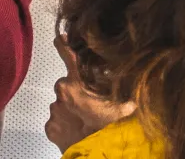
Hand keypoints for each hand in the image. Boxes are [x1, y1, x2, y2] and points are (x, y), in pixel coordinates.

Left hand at [45, 35, 135, 150]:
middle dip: (76, 92)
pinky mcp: (50, 128)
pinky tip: (77, 130)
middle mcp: (60, 94)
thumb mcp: (122, 107)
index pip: (67, 57)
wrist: (97, 154)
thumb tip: (134, 86)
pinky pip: (57, 122)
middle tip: (90, 105)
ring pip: (62, 105)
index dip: (63, 45)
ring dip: (71, 109)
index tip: (60, 38)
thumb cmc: (108, 129)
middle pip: (66, 86)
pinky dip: (65, 124)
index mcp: (75, 84)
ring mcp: (54, 112)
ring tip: (85, 122)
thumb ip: (124, 93)